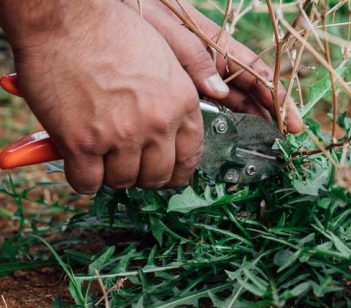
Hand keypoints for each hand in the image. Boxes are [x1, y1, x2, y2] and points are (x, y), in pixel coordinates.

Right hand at [1, 1, 203, 192]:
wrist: (64, 16)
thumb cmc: (113, 28)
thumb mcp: (168, 47)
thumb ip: (196, 72)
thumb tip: (221, 92)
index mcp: (182, 102)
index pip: (191, 156)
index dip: (178, 170)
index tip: (168, 172)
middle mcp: (157, 123)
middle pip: (159, 176)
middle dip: (145, 176)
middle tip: (131, 167)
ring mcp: (121, 135)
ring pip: (123, 182)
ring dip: (112, 175)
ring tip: (102, 156)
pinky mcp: (82, 143)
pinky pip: (87, 183)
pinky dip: (83, 178)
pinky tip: (79, 162)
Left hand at [121, 0, 303, 132]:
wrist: (104, 6)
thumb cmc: (134, 7)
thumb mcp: (164, 27)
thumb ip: (192, 56)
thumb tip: (219, 91)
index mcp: (213, 43)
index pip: (254, 72)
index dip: (275, 97)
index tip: (289, 119)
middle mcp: (211, 57)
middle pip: (249, 87)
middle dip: (270, 110)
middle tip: (285, 135)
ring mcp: (199, 68)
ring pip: (233, 95)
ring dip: (252, 115)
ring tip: (266, 137)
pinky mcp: (182, 78)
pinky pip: (211, 99)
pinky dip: (225, 114)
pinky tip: (232, 129)